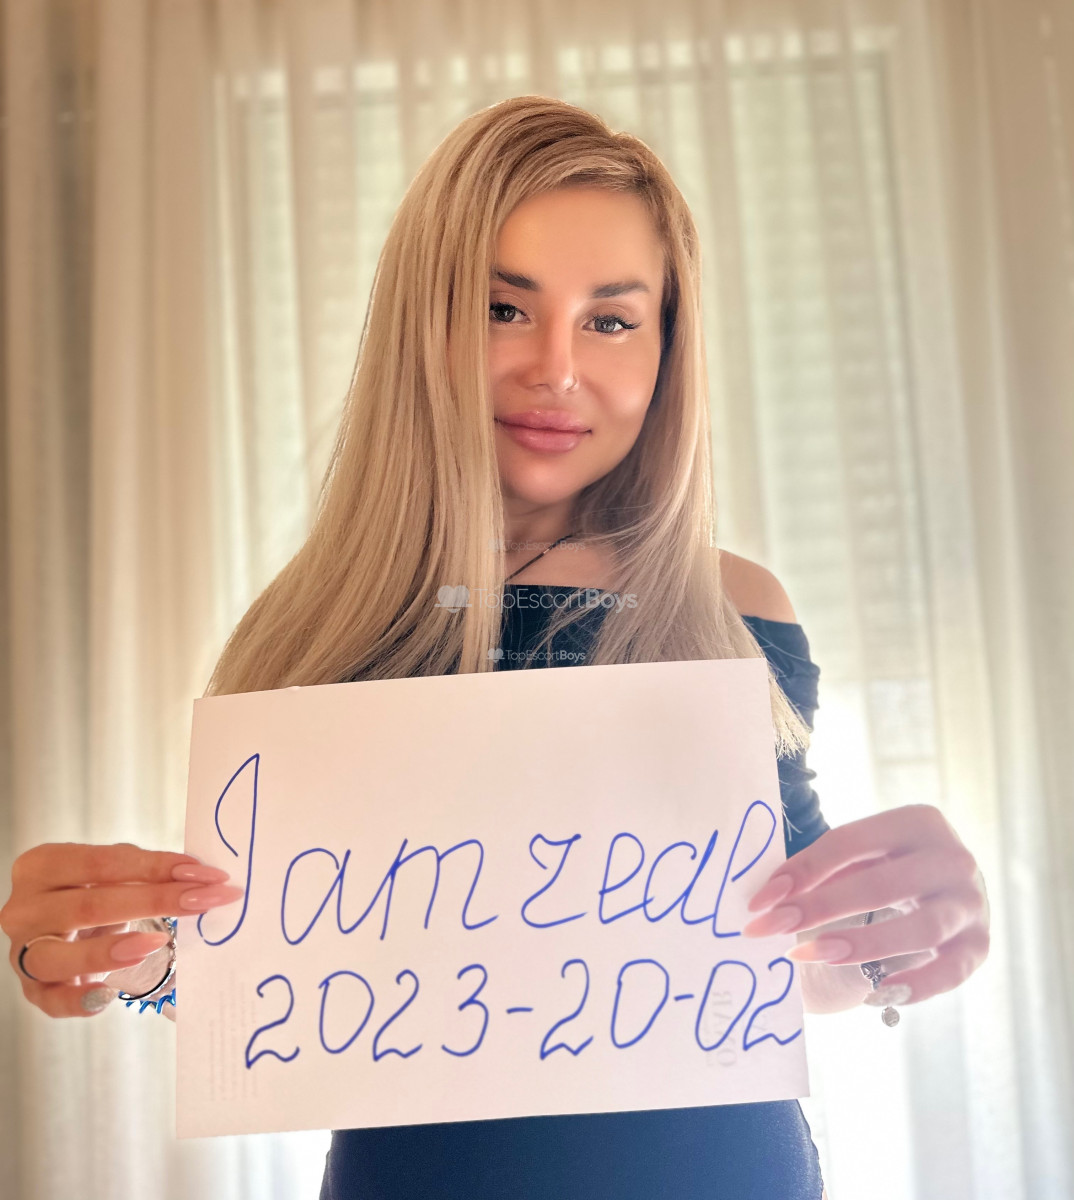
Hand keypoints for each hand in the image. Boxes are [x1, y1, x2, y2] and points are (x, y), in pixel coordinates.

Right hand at [0, 842, 242, 1017]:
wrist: (60, 930)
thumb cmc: (91, 893)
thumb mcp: (113, 873)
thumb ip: (145, 870)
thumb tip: (197, 877)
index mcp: (42, 866)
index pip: (103, 862)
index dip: (156, 867)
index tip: (204, 874)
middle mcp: (24, 908)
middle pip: (89, 906)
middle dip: (154, 901)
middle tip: (203, 901)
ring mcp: (22, 951)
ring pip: (58, 956)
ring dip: (110, 951)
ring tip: (155, 943)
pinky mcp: (31, 988)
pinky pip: (50, 1000)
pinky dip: (78, 1001)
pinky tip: (108, 996)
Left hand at [740, 804, 989, 1005]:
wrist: (954, 887)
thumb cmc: (892, 867)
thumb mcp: (863, 854)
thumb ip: (821, 869)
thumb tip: (769, 899)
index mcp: (917, 823)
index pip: (850, 843)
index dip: (802, 871)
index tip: (762, 901)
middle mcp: (952, 859)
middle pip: (883, 885)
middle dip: (822, 908)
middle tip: (776, 930)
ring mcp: (971, 904)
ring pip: (921, 928)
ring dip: (863, 945)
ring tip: (816, 955)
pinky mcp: (979, 945)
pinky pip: (949, 973)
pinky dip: (912, 986)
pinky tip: (873, 994)